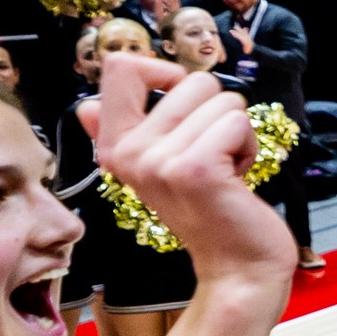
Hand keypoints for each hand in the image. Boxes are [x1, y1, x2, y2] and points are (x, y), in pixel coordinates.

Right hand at [80, 52, 294, 295]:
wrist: (236, 268)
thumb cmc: (209, 210)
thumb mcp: (158, 168)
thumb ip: (125, 134)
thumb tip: (87, 107)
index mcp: (115, 145)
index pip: (121, 67)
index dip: (167, 72)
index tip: (186, 105)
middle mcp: (128, 151)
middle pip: (191, 79)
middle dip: (217, 110)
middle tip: (212, 154)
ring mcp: (158, 161)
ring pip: (223, 98)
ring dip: (236, 131)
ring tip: (223, 168)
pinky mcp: (193, 170)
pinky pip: (237, 122)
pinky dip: (249, 146)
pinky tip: (235, 178)